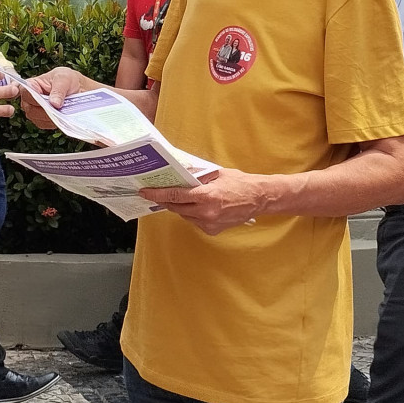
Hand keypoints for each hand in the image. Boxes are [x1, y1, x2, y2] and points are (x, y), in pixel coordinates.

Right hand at [21, 66, 100, 128]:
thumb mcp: (65, 78)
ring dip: (52, 117)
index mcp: (31, 84)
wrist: (77, 89)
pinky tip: (62, 117)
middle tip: (59, 109)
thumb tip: (54, 103)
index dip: (35, 98)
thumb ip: (58, 90)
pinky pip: (45, 124)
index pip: (26, 93)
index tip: (47, 101)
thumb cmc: (67, 79)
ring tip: (63, 112)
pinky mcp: (41, 120)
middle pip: (31, 109)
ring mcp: (34, 111)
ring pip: (38, 119)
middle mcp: (29, 99)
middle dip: (46, 110)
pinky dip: (54, 122)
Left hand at [139, 169, 271, 235]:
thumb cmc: (239, 183)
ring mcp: (209, 223)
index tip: (145, 192)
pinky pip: (194, 221)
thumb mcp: (217, 173)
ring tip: (180, 197)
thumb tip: (179, 172)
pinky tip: (197, 206)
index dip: (157, 194)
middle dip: (165, 200)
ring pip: (184, 215)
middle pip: (176, 207)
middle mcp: (206, 212)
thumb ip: (197, 175)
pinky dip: (192, 214)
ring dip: (180, 207)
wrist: (258, 199)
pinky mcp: (212, 230)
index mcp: (206, 196)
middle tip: (155, 193)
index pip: (175, 195)